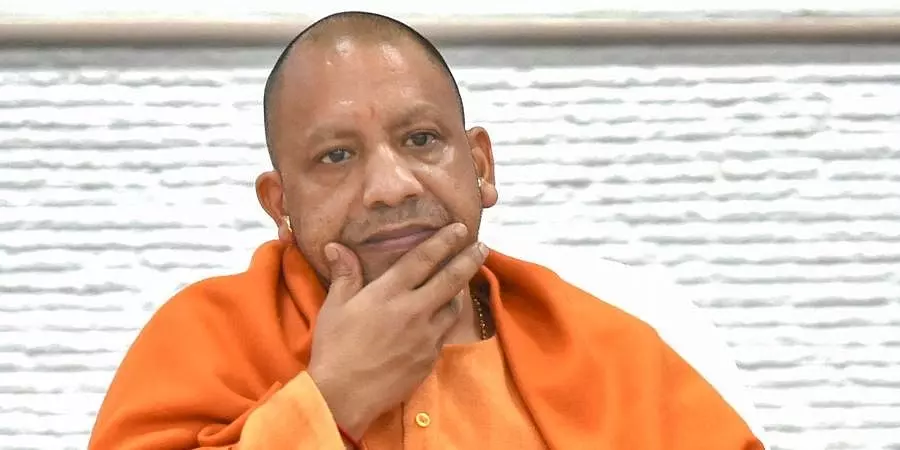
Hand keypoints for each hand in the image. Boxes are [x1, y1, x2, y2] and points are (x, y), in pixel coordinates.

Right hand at [306, 223, 487, 440]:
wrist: (343, 396)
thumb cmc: (335, 348)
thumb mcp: (334, 307)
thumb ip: (345, 274)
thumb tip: (337, 246)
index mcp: (388, 292)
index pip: (423, 259)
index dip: (444, 241)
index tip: (460, 229)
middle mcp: (413, 310)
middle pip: (450, 279)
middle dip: (469, 259)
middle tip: (482, 246)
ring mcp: (425, 335)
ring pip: (454, 306)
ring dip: (462, 290)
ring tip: (466, 278)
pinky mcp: (430, 357)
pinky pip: (446, 331)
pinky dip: (449, 317)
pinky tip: (446, 314)